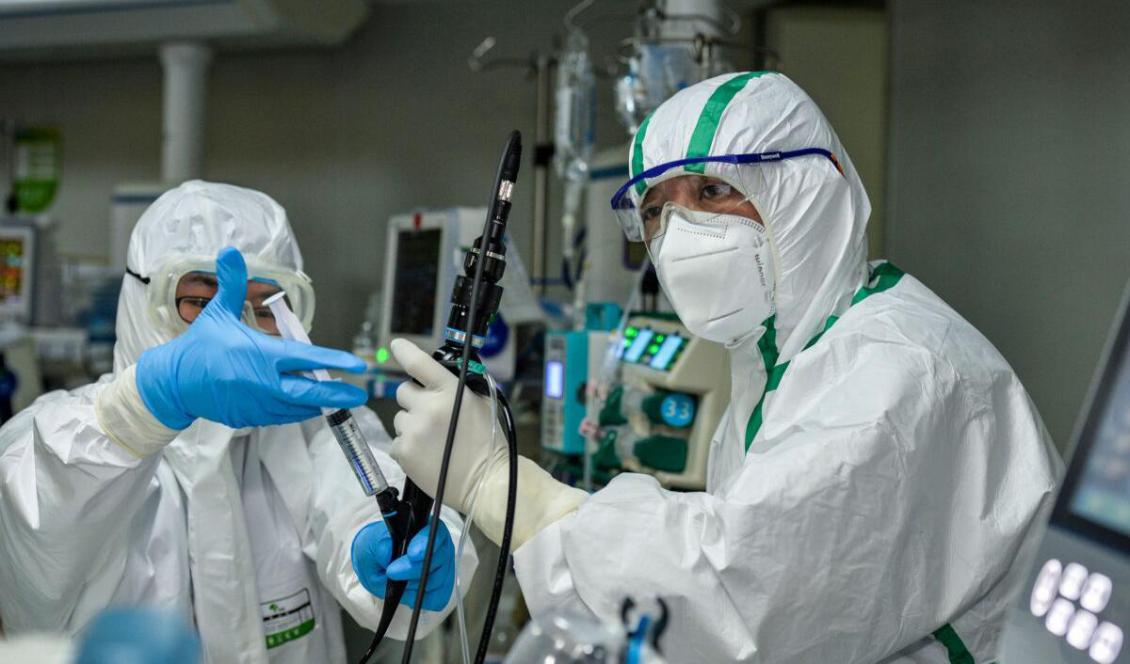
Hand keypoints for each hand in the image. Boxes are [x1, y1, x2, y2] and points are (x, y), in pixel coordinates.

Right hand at [136, 247, 366, 429]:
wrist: (173, 383)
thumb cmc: (199, 346)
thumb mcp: (216, 312)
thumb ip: (231, 284)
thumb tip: (230, 251)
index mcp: (261, 355)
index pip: (306, 358)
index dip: (334, 360)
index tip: (356, 364)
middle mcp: (263, 383)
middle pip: (309, 392)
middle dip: (337, 392)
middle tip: (360, 392)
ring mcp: (257, 404)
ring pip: (297, 407)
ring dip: (318, 402)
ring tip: (339, 397)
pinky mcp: (249, 418)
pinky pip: (281, 417)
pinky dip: (296, 411)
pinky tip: (308, 404)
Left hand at [351, 520, 454, 611]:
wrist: (379, 567)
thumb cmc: (378, 551)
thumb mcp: (370, 544)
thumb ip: (379, 546)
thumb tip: (387, 551)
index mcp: (424, 526)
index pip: (434, 531)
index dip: (425, 542)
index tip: (412, 553)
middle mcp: (439, 545)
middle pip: (437, 558)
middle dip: (413, 569)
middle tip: (391, 572)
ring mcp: (444, 566)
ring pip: (437, 580)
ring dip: (413, 586)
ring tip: (397, 582)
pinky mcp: (443, 585)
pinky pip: (438, 597)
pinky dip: (421, 599)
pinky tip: (409, 593)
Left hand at [389, 338, 502, 513]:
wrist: (485, 481)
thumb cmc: (488, 442)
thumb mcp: (481, 404)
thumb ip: (458, 387)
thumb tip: (438, 376)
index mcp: (450, 391)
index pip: (419, 363)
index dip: (404, 350)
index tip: (396, 345)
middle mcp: (429, 407)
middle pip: (403, 391)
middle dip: (414, 400)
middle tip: (431, 416)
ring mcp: (413, 430)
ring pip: (400, 418)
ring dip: (412, 425)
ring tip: (432, 441)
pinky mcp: (403, 451)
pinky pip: (397, 441)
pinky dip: (408, 447)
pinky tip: (426, 455)